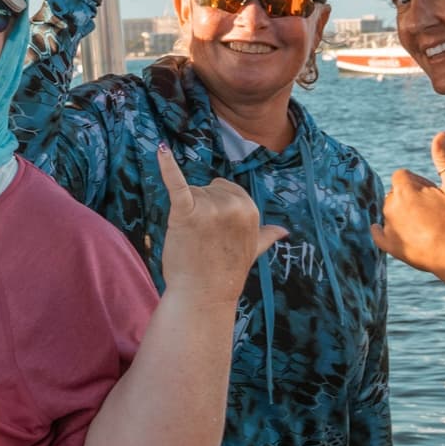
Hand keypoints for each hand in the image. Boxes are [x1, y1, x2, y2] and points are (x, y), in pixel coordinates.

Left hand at [156, 144, 286, 304]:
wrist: (203, 295)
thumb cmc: (224, 272)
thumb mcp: (252, 251)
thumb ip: (266, 236)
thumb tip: (284, 231)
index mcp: (251, 208)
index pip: (226, 189)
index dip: (216, 210)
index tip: (216, 233)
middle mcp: (234, 204)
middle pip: (208, 188)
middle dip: (202, 209)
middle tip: (204, 238)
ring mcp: (210, 208)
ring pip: (191, 192)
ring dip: (188, 212)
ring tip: (193, 238)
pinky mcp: (186, 212)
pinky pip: (177, 184)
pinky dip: (167, 166)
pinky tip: (161, 150)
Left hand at [371, 132, 444, 288]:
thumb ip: (444, 159)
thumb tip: (441, 134)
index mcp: (404, 189)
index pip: (402, 176)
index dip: (418, 183)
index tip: (432, 194)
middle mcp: (391, 205)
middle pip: (396, 193)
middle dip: (410, 198)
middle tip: (432, 211)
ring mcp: (388, 226)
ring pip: (390, 212)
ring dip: (402, 214)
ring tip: (425, 225)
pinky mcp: (388, 245)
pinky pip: (378, 233)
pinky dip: (382, 231)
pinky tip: (390, 232)